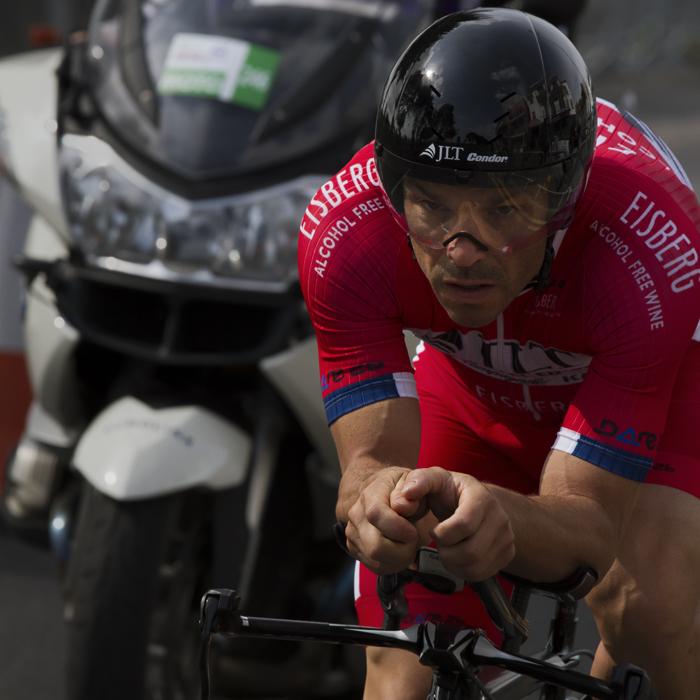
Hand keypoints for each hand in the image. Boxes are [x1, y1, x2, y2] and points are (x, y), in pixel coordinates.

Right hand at [345, 467, 424, 574]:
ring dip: (400, 558)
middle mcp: (356, 514)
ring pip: (377, 561)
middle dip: (403, 549)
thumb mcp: (413, 480)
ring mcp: (353, 532)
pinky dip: (393, 563)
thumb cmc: (401, 488)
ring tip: (407, 542)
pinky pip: (376, 566)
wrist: (383, 491)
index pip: (376, 515)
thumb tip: (404, 505)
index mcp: (371, 494)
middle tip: (414, 538)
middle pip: (376, 547)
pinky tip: (399, 549)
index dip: (397, 528)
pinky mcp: (354, 547)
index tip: (413, 532)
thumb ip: (414, 487)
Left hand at [391, 467, 515, 580]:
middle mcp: (500, 517)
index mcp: (482, 497)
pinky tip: (456, 556)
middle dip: (446, 552)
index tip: (434, 529)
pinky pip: (482, 574)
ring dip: (453, 563)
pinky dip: (462, 571)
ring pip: (476, 566)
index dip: (442, 534)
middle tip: (439, 542)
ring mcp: (507, 537)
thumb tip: (408, 494)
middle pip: (472, 551)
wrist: (472, 500)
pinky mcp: (507, 554)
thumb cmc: (450, 490)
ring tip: (447, 548)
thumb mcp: (433, 479)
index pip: (464, 525)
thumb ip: (419, 481)